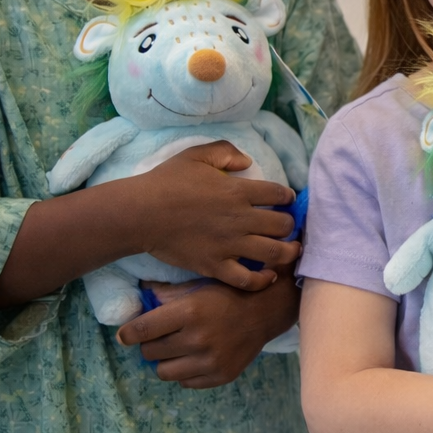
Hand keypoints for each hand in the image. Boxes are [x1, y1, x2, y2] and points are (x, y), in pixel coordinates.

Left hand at [116, 273, 298, 387]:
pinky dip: (185, 372)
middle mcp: (198, 339)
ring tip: (177, 350)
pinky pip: (186, 382)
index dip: (128, 334)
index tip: (126, 336)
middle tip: (162, 337)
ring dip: (166, 361)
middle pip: (149, 353)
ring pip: (164, 372)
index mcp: (189, 312)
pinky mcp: (221, 376)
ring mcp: (210, 361)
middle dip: (151, 344)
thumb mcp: (197, 287)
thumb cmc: (227, 295)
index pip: (142, 331)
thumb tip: (137, 295)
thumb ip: (165, 293)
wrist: (266, 311)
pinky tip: (195, 358)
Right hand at [134, 142, 298, 290]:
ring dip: (289, 252)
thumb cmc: (166, 182)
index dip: (288, 198)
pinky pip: (247, 279)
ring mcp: (229, 245)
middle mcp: (240, 219)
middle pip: (283, 225)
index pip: (280, 195)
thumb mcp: (196, 155)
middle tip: (288, 227)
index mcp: (238, 191)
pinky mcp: (215, 266)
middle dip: (290, 226)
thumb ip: (225, 151)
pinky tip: (269, 275)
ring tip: (292, 251)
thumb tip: (247, 162)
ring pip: (274, 253)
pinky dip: (262, 280)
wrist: (139, 213)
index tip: (286, 201)